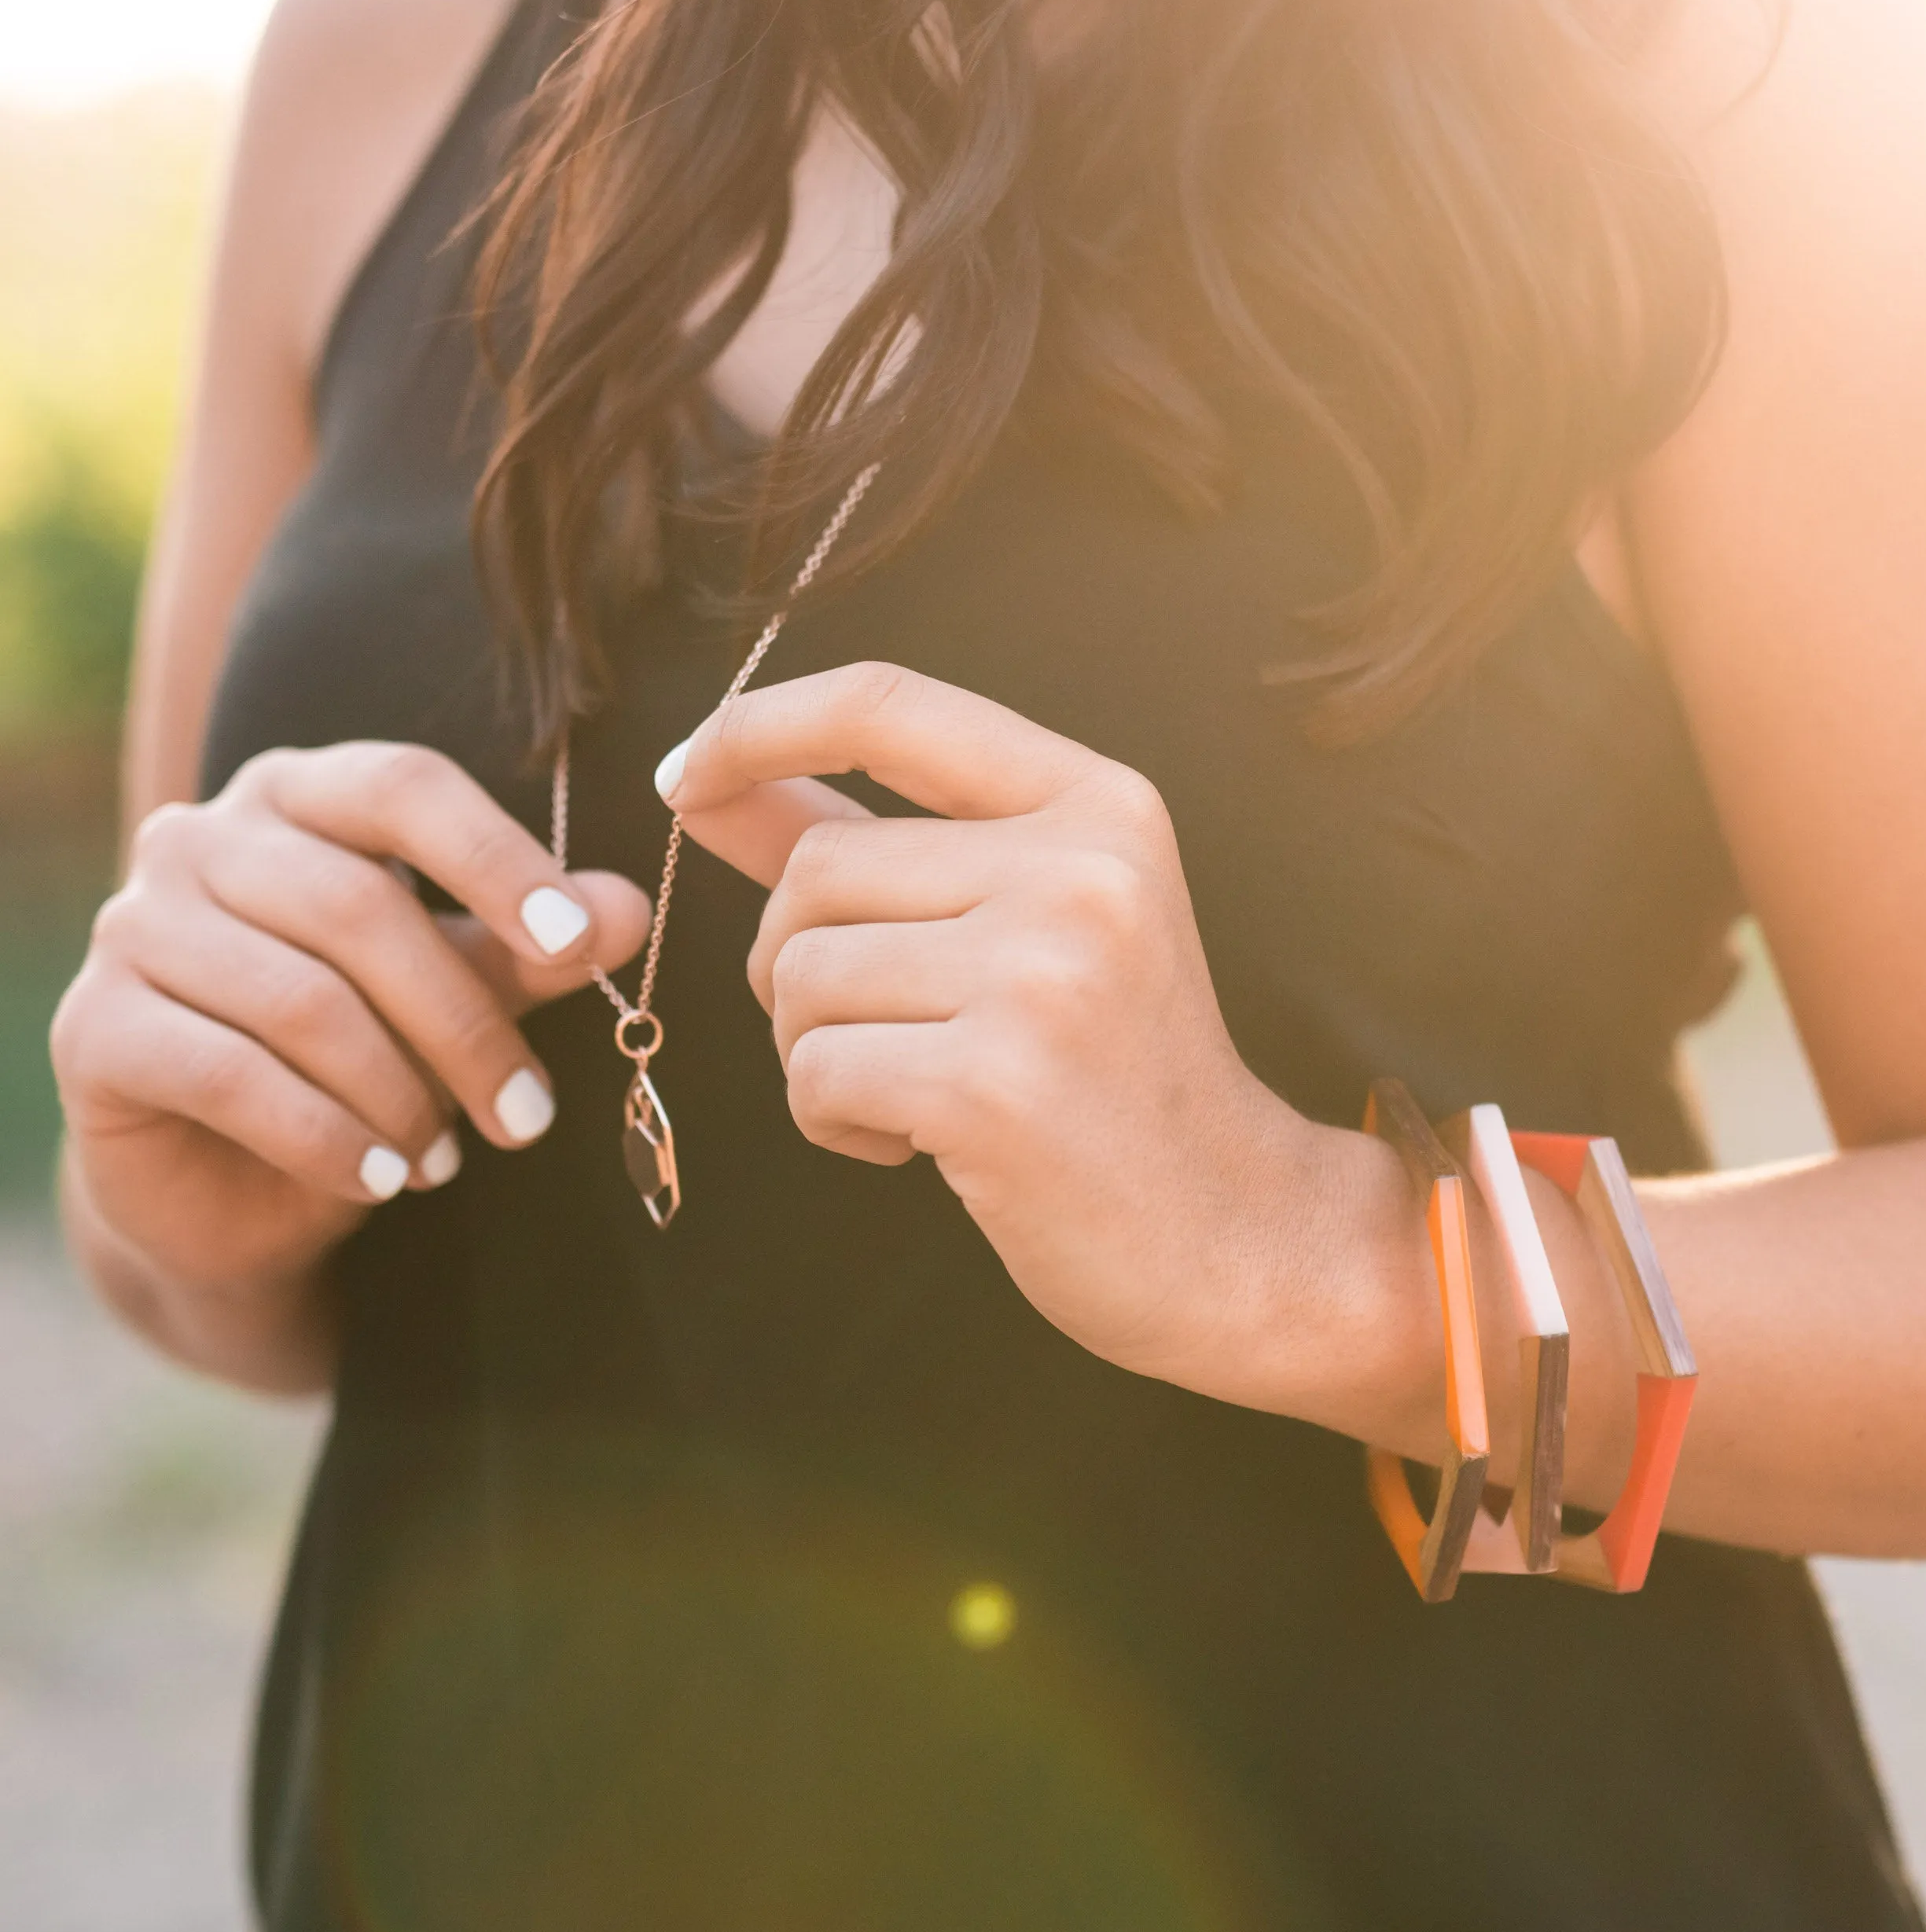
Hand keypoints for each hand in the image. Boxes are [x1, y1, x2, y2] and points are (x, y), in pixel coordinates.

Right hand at [51, 742, 648, 1305]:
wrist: (232, 1183)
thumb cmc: (359, 1055)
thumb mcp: (457, 993)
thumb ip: (529, 948)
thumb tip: (628, 911)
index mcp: (301, 795)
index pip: (404, 787)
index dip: (497, 860)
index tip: (580, 942)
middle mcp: (202, 838)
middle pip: (362, 906)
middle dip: (465, 1023)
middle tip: (529, 1115)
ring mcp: (133, 927)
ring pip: (303, 1000)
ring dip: (399, 1092)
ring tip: (450, 1157)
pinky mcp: (94, 1028)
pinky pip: (230, 1076)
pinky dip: (326, 1136)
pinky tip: (383, 1179)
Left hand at [660, 662, 1430, 1422]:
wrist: (1233, 1227)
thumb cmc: (1113, 1071)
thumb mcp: (1027, 918)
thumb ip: (875, 842)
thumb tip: (709, 783)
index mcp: (1098, 803)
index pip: (887, 704)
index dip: (757, 724)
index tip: (686, 775)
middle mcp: (1079, 870)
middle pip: (817, 870)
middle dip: (797, 960)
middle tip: (882, 1028)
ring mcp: (1041, 975)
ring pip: (799, 975)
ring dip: (817, 1049)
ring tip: (919, 1087)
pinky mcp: (991, 1085)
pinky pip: (813, 1073)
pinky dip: (833, 1119)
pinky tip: (922, 1141)